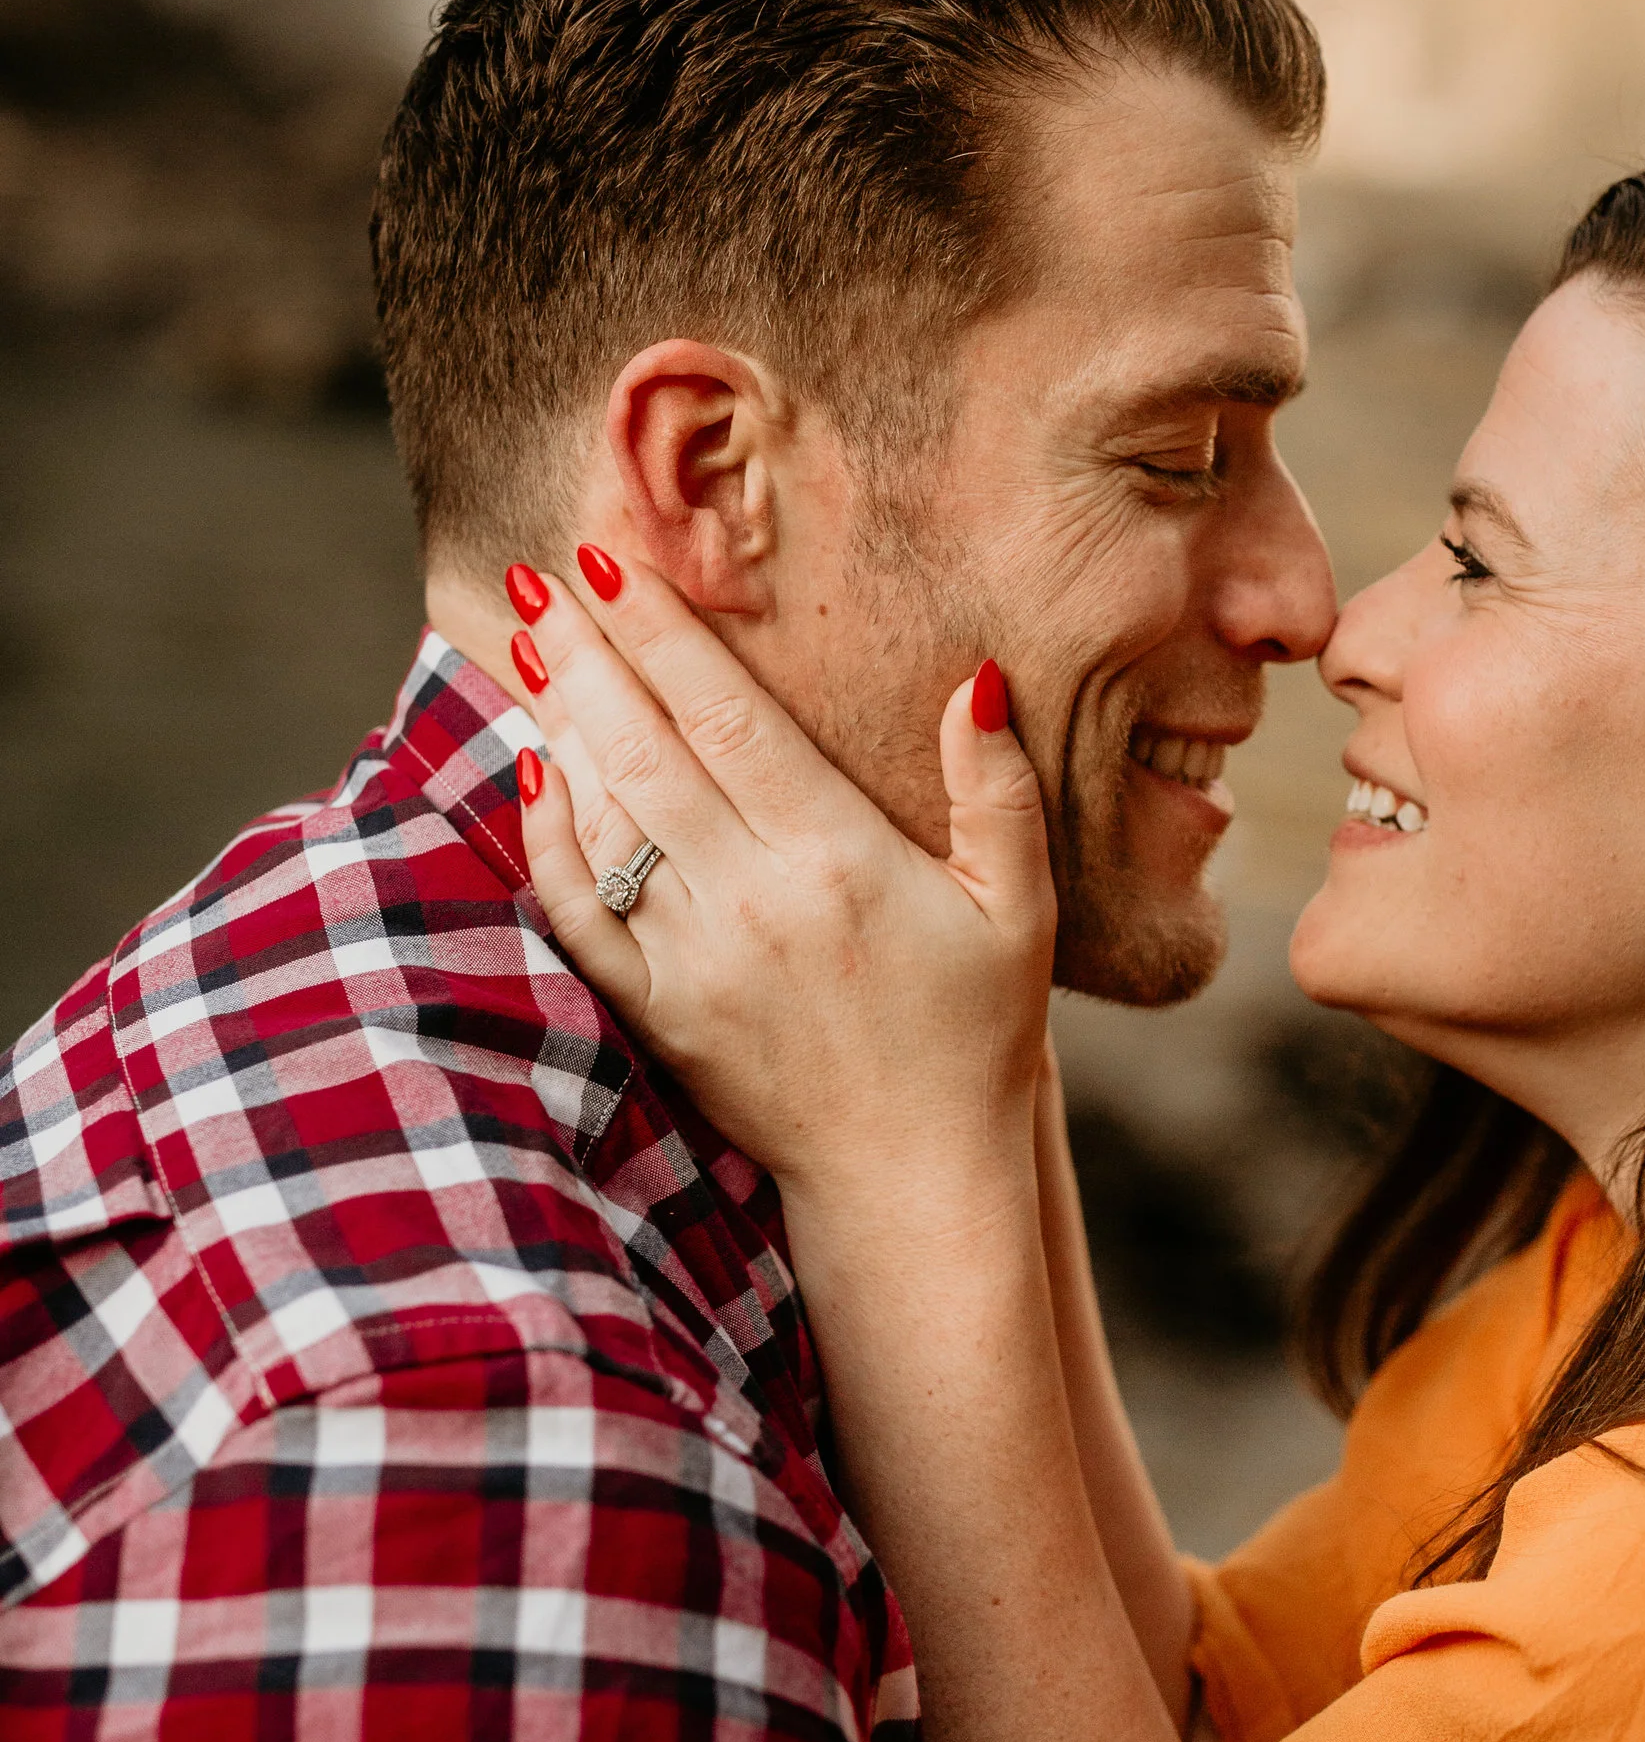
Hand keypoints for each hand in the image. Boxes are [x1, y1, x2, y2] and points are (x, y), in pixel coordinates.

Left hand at [512, 556, 1056, 1212]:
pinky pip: (580, 913)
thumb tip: (975, 681)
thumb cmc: (975, 1034)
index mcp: (838, 858)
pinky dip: (549, 840)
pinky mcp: (657, 1013)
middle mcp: (752, 901)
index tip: (613, 560)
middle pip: (646, 749)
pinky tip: (534, 774)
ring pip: (605, 818)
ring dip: (561, 724)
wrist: (911, 1180)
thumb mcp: (1017, 908)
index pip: (729, 717)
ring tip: (530, 645)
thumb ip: (997, 792)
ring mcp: (693, 960)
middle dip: (588, 654)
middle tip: (538, 573)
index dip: (664, 633)